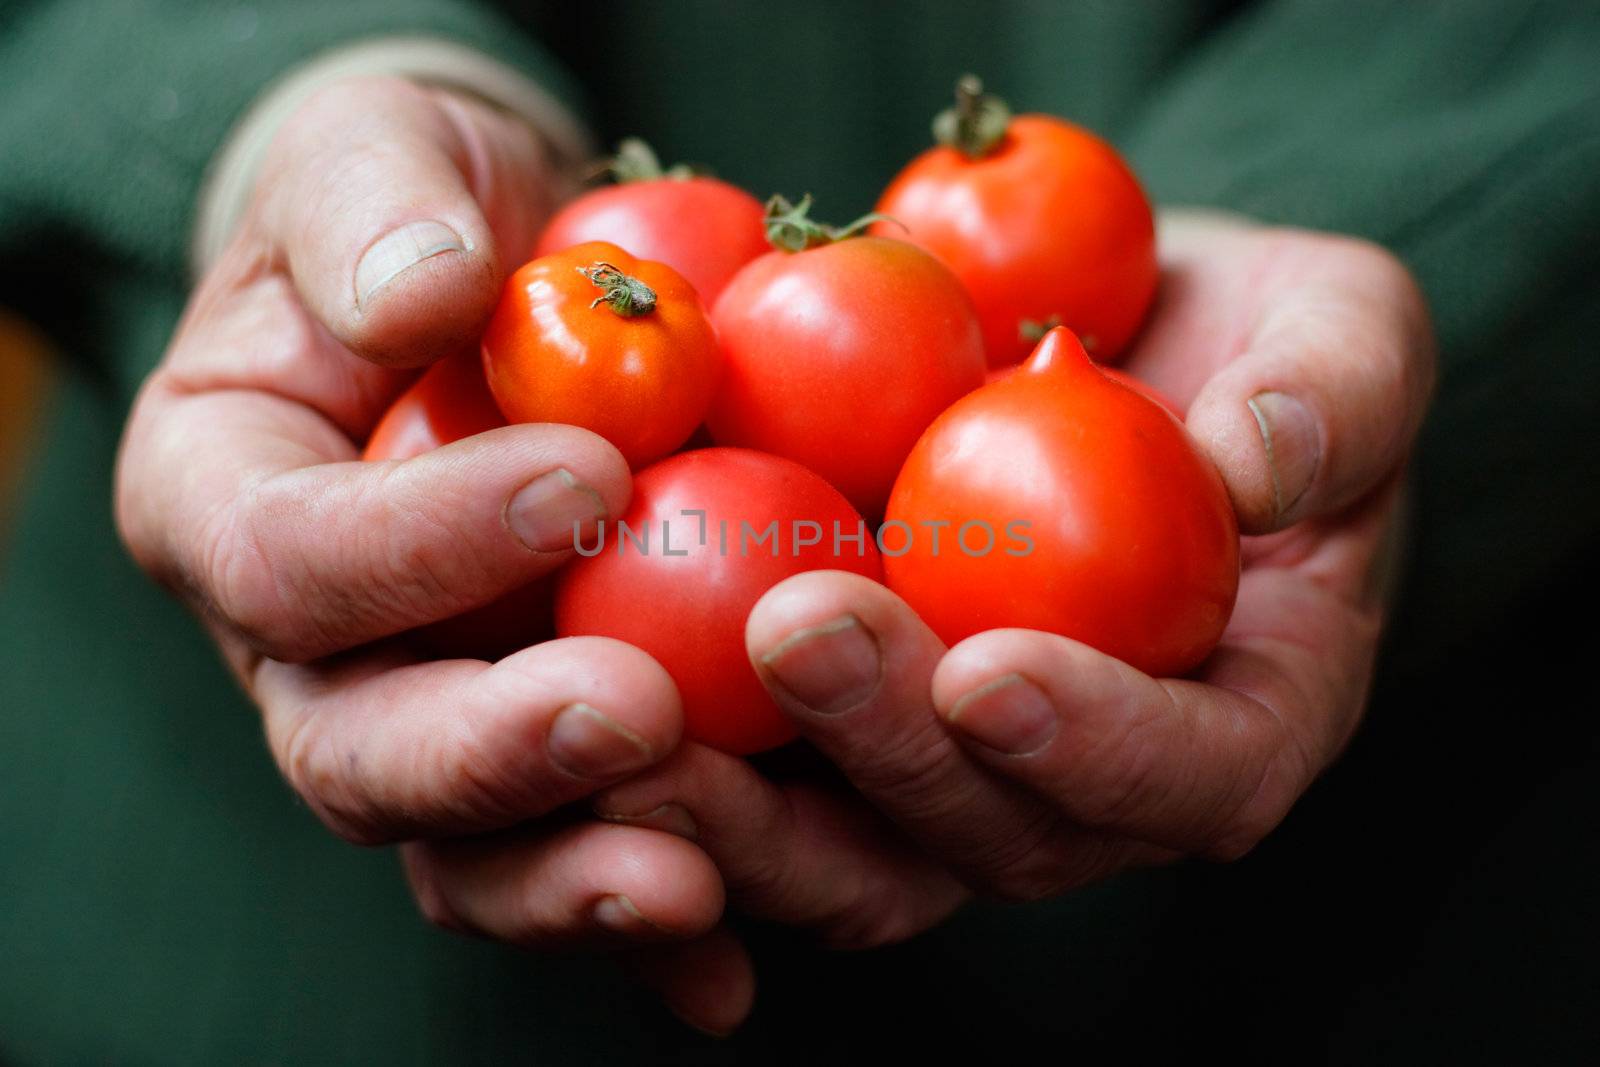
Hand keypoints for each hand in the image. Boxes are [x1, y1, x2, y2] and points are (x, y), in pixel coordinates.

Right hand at [116, 78, 727, 963]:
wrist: (484, 290)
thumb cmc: (411, 210)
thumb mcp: (374, 160)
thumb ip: (370, 214)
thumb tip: (420, 296)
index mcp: (230, 504)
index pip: (290, 562)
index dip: (419, 543)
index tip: (585, 478)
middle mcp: (313, 650)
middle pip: (363, 756)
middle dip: (494, 756)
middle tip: (634, 720)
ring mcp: (432, 714)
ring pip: (468, 847)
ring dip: (576, 874)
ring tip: (693, 881)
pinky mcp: (546, 748)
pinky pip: (584, 849)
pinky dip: (650, 924)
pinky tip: (726, 966)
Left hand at [584, 211, 1434, 1031]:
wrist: (1113, 339)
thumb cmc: (1255, 342)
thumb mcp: (1342, 331)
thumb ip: (1335, 397)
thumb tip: (1261, 464)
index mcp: (1237, 714)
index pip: (1193, 779)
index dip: (1098, 751)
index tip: (993, 668)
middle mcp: (1085, 778)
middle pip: (995, 834)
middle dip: (890, 749)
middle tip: (795, 628)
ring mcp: (950, 766)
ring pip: (850, 849)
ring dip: (744, 805)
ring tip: (636, 706)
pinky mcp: (840, 725)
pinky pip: (757, 778)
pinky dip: (672, 761)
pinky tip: (575, 682)